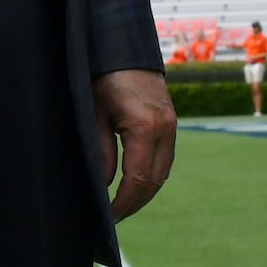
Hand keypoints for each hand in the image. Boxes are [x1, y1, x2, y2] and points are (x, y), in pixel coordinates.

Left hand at [94, 69, 174, 218]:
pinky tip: (135, 183)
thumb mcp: (94, 113)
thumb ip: (101, 151)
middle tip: (114, 218)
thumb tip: (105, 184)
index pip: (138, 179)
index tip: (109, 216)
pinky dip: (151, 176)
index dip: (124, 203)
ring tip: (123, 206)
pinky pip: (165, 158)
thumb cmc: (103, 77)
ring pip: (163, 172)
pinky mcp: (171, 122)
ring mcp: (172, 126)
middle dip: (135, 203)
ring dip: (145, 192)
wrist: (124, 47)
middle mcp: (165, 129)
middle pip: (155, 181)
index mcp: (145, 127)